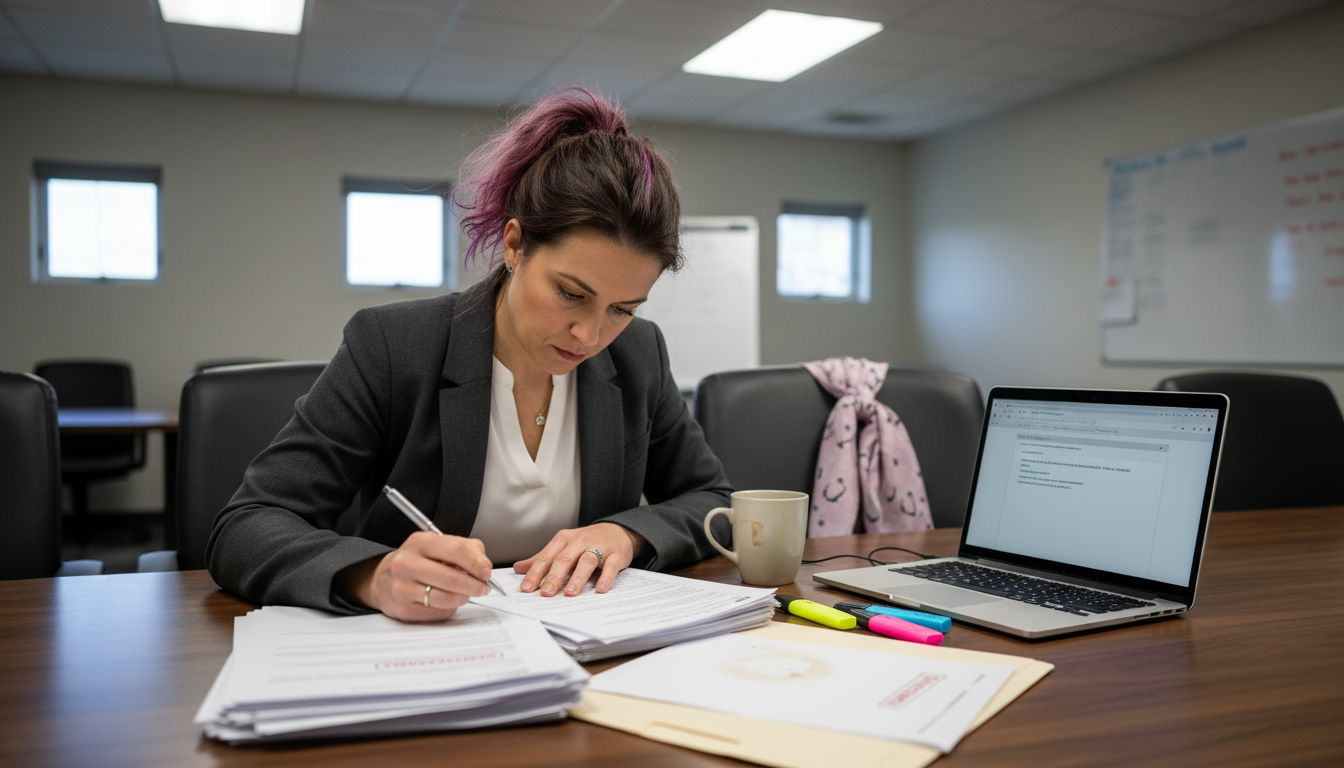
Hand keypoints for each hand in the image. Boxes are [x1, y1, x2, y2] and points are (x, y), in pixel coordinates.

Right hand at [339, 531, 494, 621]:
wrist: (384, 578)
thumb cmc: (420, 560)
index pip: (455, 550)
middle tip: (483, 588)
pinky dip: (448, 608)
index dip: (476, 563)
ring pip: (445, 598)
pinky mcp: (402, 609)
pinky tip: (447, 601)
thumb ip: (467, 549)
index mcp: (419, 542)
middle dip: (474, 585)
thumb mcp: (440, 545)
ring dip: (462, 598)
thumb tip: (484, 567)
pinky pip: (437, 612)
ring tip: (466, 593)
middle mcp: (406, 563)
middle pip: (451, 578)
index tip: (487, 572)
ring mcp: (402, 587)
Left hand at [514, 523, 644, 596]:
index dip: (535, 573)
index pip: (546, 557)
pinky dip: (606, 577)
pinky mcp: (616, 554)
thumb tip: (518, 568)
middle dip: (554, 577)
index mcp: (563, 540)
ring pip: (586, 561)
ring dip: (577, 577)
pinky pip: (610, 566)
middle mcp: (579, 541)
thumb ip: (543, 558)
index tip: (526, 589)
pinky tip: (601, 589)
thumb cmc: (586, 542)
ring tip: (569, 593)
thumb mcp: (563, 547)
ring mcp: (599, 547)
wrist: (617, 531)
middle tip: (545, 593)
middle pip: (564, 559)